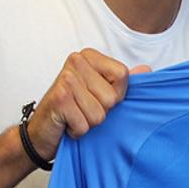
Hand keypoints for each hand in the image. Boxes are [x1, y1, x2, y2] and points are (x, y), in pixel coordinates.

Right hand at [26, 48, 149, 158]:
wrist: (42, 132)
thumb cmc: (72, 110)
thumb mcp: (100, 93)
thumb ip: (121, 82)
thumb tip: (146, 70)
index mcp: (89, 56)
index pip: (123, 75)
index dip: (116, 94)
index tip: (97, 97)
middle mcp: (76, 61)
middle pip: (112, 97)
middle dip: (101, 111)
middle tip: (82, 108)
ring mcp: (66, 78)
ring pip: (100, 113)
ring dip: (88, 122)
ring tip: (75, 115)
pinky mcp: (59, 98)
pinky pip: (85, 124)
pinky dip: (78, 130)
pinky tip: (67, 123)